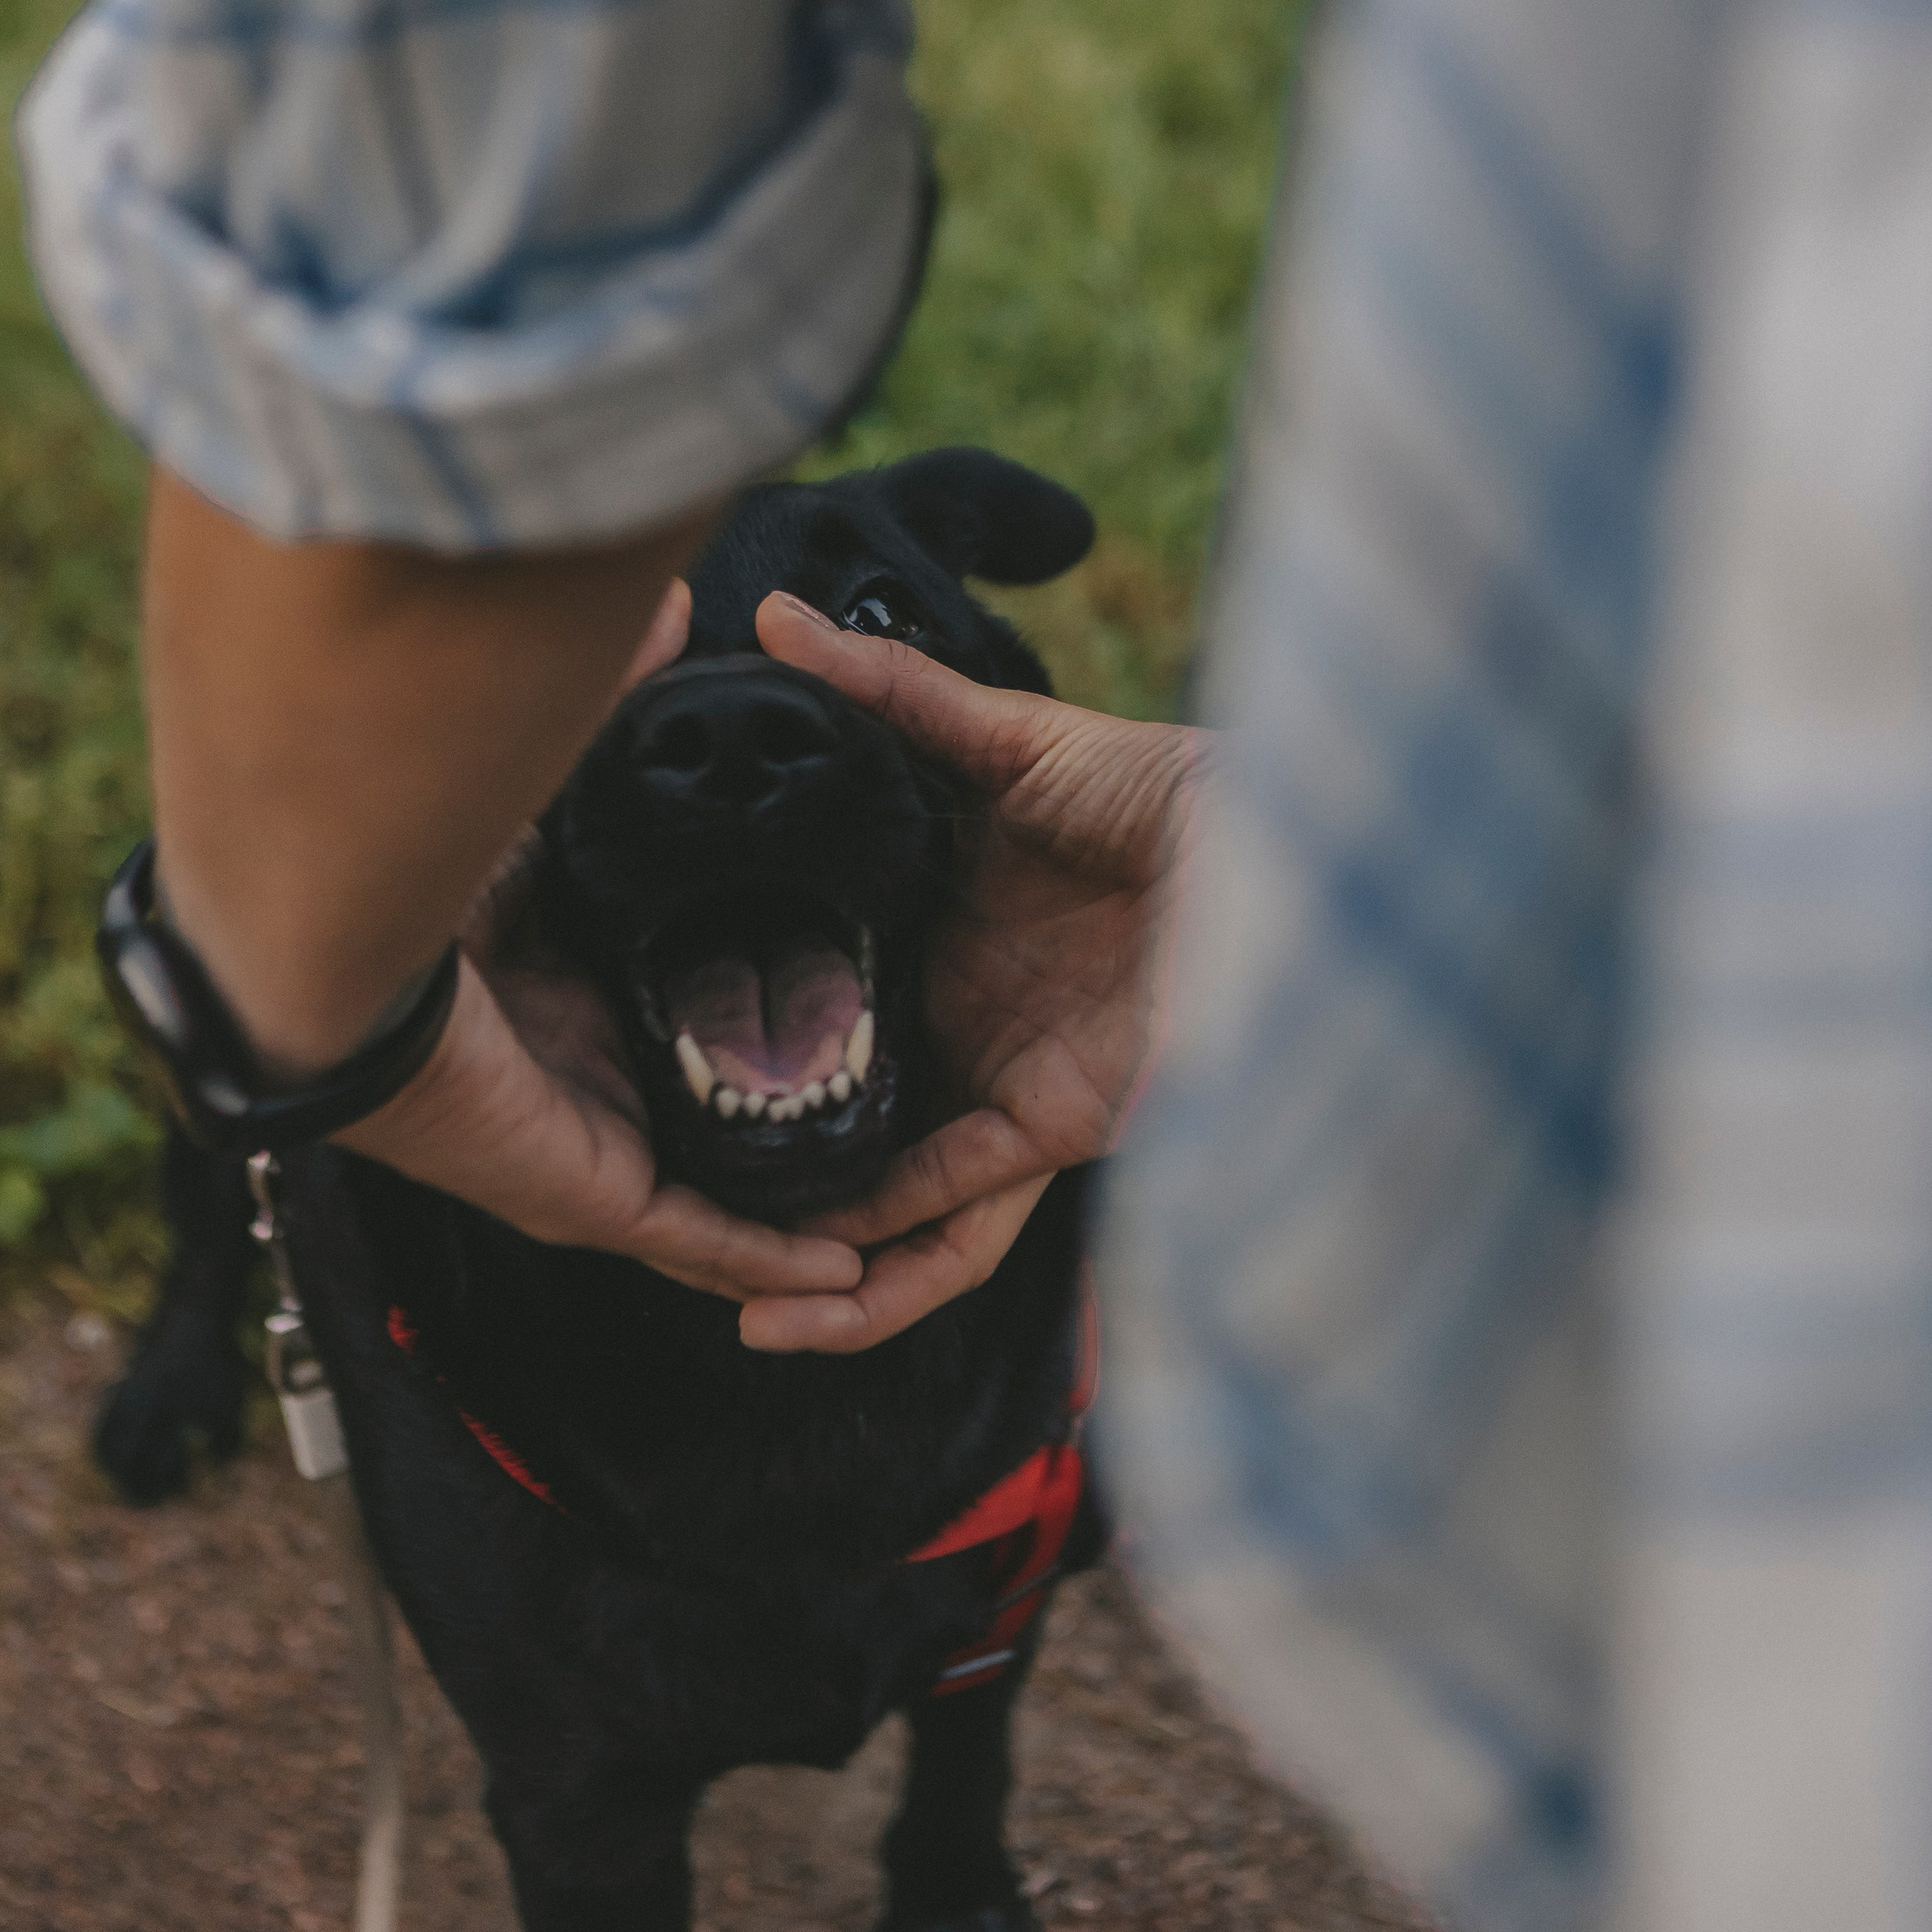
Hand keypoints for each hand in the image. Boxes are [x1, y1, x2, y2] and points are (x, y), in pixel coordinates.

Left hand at [335, 578, 865, 1310]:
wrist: (332, 948)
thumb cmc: (411, 872)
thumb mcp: (558, 786)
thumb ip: (626, 708)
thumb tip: (681, 608)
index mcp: (574, 998)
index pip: (679, 1027)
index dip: (757, 1026)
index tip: (846, 1004)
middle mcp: (583, 1087)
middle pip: (704, 1131)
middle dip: (793, 1139)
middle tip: (898, 1126)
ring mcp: (592, 1151)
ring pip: (716, 1209)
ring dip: (797, 1224)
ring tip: (893, 1220)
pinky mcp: (596, 1193)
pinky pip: (699, 1242)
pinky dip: (770, 1261)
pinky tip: (841, 1268)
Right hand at [735, 591, 1205, 1352]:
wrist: (1279, 832)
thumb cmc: (1162, 779)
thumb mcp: (1003, 734)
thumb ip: (886, 693)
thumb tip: (772, 620)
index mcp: (938, 938)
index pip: (827, 1011)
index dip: (750, 1049)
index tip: (652, 1070)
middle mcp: (966, 1025)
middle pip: (857, 1133)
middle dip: (779, 1200)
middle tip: (676, 1227)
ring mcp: (1010, 1083)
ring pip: (908, 1211)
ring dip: (836, 1273)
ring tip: (745, 1311)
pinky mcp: (1062, 1124)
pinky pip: (968, 1215)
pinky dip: (901, 1258)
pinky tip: (828, 1275)